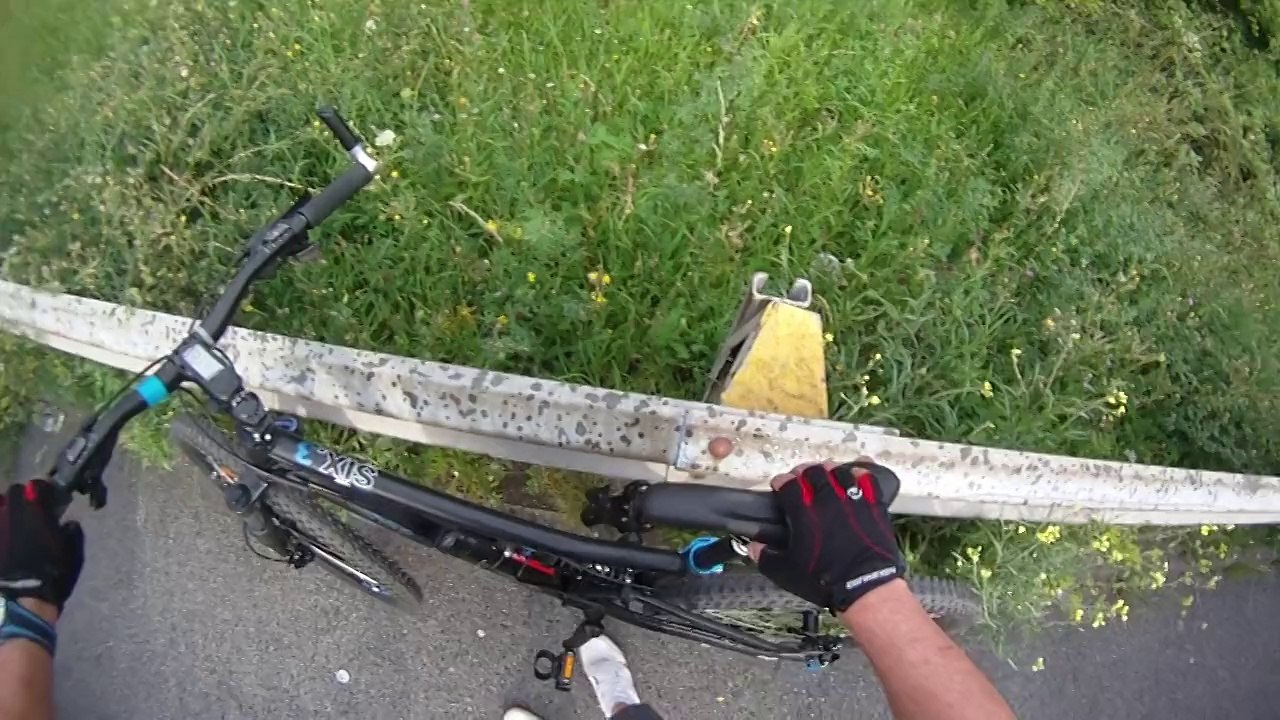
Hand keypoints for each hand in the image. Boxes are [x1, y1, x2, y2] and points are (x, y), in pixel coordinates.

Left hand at [0, 480, 83, 615]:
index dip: (42, 491)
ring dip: (4, 513)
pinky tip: (5, 540)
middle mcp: (10, 513)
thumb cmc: (49, 574)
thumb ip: (70, 533)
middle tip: (27, 512)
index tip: (47, 499)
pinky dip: (1, 531)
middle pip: (11, 493)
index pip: (35, 487)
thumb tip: (68, 524)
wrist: (19, 598)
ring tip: (11, 526)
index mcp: (34, 511)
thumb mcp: (70, 552)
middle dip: (19, 499)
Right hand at [749, 459, 903, 612]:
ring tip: (826, 472)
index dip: (781, 481)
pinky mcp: (872, 506)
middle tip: (801, 477)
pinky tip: (856, 471)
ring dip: (829, 469)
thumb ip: (766, 557)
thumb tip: (755, 548)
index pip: (788, 484)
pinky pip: (868, 479)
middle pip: (813, 471)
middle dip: (804, 472)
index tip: (779, 484)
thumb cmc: (825, 580)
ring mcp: (851, 500)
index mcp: (804, 512)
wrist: (864, 586)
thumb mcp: (786, 573)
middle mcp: (826, 500)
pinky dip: (861, 472)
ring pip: (838, 471)